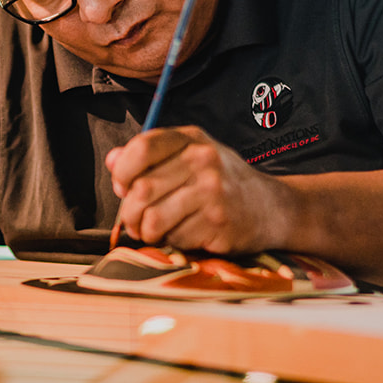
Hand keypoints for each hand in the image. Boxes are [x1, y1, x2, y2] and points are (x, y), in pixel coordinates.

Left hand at [106, 126, 288, 252]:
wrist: (270, 208)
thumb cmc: (220, 183)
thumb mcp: (188, 158)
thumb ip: (149, 158)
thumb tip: (112, 160)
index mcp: (191, 139)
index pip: (141, 148)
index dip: (122, 172)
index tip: (123, 187)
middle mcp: (203, 160)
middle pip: (141, 190)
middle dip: (130, 214)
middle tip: (136, 222)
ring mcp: (213, 192)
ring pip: (152, 220)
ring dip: (147, 233)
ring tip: (155, 231)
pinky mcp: (219, 222)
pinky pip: (175, 239)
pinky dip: (174, 242)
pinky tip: (186, 234)